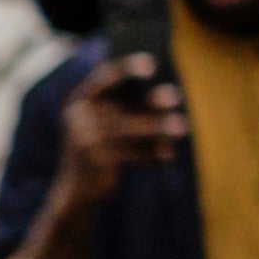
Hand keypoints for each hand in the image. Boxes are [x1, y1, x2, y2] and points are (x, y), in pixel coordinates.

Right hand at [49, 53, 185, 205]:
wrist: (77, 193)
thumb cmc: (101, 151)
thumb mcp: (110, 125)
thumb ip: (131, 108)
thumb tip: (168, 96)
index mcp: (78, 100)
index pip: (103, 78)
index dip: (126, 69)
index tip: (151, 64)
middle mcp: (76, 116)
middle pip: (120, 105)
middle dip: (150, 102)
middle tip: (176, 96)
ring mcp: (81, 139)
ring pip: (127, 128)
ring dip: (157, 127)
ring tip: (182, 127)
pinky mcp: (92, 161)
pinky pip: (128, 152)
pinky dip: (149, 152)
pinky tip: (167, 154)